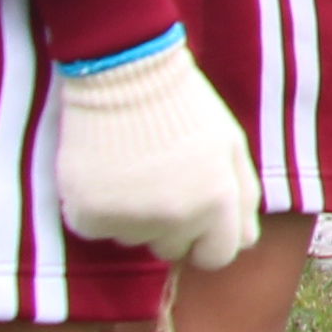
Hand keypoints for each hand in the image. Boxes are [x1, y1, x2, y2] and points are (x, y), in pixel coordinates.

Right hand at [54, 35, 260, 269]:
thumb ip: (242, 196)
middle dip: (170, 225)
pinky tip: (104, 174)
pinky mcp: (89, 216)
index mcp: (218, 202)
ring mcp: (130, 220)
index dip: (207, 237)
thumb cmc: (184, 106)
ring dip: (133, 215)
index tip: (195, 216)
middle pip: (173, 249)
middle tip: (159, 180)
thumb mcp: (231, 145)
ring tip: (132, 169)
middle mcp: (177, 218)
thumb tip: (242, 241)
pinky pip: (95, 229)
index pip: (218, 256)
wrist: (124, 76)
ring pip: (133, 239)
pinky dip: (97, 209)